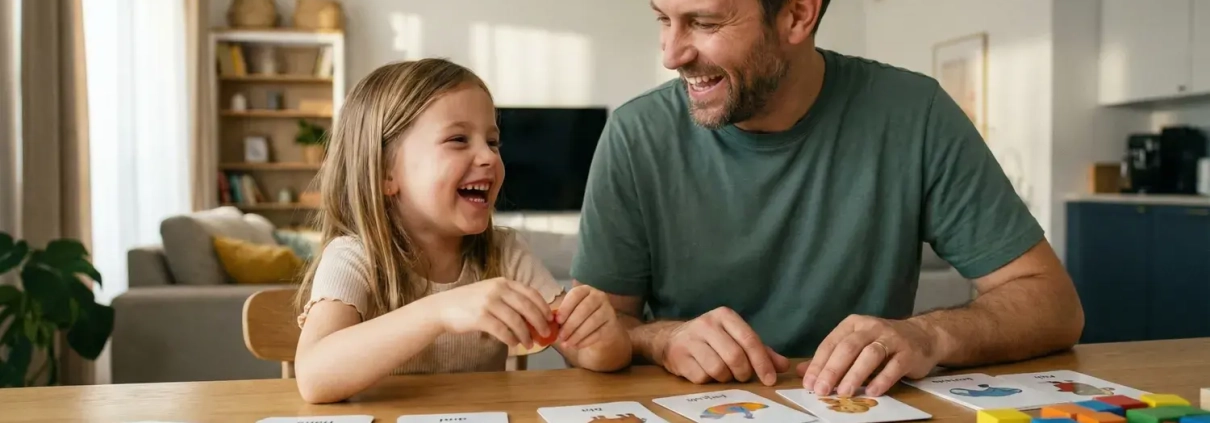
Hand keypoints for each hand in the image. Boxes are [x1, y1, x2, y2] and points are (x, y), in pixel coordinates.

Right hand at [436, 277, 551, 348]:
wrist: (442, 308)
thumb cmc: (469, 303)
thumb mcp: (490, 292)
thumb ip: (509, 299)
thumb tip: (533, 315)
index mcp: (503, 282)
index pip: (530, 293)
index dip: (543, 306)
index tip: (550, 318)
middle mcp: (497, 289)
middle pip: (527, 307)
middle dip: (539, 322)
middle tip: (545, 334)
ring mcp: (488, 303)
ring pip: (516, 321)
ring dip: (526, 334)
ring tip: (530, 344)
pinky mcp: (480, 317)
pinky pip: (502, 331)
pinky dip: (511, 339)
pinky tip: (514, 343)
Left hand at [554, 284, 619, 349]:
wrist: (599, 327)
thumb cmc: (579, 316)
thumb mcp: (569, 312)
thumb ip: (561, 315)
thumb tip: (550, 324)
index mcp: (585, 290)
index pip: (576, 294)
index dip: (566, 307)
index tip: (557, 320)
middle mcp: (599, 296)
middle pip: (585, 308)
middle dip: (571, 324)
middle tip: (561, 336)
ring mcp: (608, 310)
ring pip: (592, 321)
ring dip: (577, 334)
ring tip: (567, 343)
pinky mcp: (612, 324)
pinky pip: (599, 333)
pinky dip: (586, 341)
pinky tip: (576, 346)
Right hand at [660, 307, 789, 385]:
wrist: (670, 339)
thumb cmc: (710, 339)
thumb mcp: (735, 338)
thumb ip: (760, 350)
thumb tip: (783, 366)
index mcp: (724, 316)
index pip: (749, 339)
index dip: (762, 362)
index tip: (770, 379)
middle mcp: (706, 324)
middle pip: (735, 356)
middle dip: (744, 372)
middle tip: (743, 376)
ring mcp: (690, 340)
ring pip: (718, 369)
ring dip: (725, 377)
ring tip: (723, 373)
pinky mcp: (678, 357)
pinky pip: (702, 377)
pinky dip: (708, 380)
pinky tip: (706, 372)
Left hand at [797, 315, 940, 396]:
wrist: (923, 336)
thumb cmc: (883, 343)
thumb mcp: (855, 345)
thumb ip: (830, 358)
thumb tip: (802, 372)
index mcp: (853, 324)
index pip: (831, 343)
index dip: (818, 364)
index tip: (809, 383)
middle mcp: (871, 327)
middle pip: (848, 348)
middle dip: (832, 370)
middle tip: (821, 390)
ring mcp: (891, 338)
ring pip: (870, 355)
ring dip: (855, 375)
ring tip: (843, 392)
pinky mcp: (908, 352)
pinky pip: (894, 366)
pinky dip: (883, 379)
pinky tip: (872, 392)